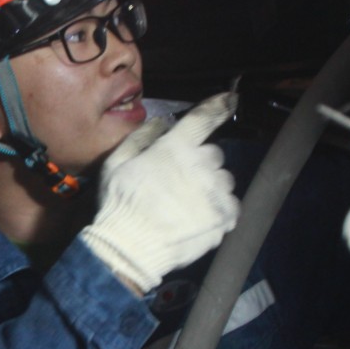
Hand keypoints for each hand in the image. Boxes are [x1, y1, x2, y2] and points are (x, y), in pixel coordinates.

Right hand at [79, 93, 239, 292]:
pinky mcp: (224, 218)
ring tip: (187, 204)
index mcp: (176, 148)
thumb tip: (161, 122)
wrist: (130, 249)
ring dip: (210, 186)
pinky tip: (197, 218)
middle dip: (200, 163)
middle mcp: (201, 166)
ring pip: (223, 180)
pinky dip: (218, 209)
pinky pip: (230, 205)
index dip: (220, 105)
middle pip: (213, 155)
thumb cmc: (119, 204)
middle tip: (179, 181)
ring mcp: (216, 193)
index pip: (204, 118)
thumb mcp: (116, 163)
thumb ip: (141, 137)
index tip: (232, 99)